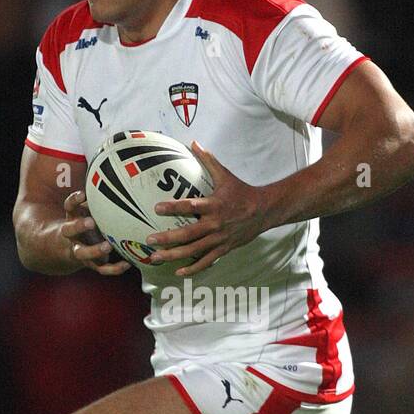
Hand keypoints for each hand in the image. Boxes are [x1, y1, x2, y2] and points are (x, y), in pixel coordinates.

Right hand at [62, 190, 129, 275]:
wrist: (66, 250)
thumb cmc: (83, 225)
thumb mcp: (85, 212)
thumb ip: (96, 203)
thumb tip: (118, 182)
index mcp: (71, 218)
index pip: (69, 207)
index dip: (74, 200)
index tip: (83, 195)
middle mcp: (72, 236)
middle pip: (69, 230)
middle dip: (79, 226)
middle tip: (91, 222)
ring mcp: (79, 251)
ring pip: (82, 253)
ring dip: (94, 250)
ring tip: (107, 246)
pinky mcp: (90, 264)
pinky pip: (101, 268)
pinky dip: (114, 268)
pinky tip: (127, 264)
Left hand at [148, 141, 265, 275]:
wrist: (263, 211)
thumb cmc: (241, 191)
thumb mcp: (225, 175)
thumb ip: (208, 160)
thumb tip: (193, 142)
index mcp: (214, 205)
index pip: (191, 206)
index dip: (174, 207)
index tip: (156, 208)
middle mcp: (215, 224)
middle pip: (189, 234)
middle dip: (168, 238)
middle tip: (150, 239)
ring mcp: (219, 239)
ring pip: (194, 251)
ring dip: (174, 255)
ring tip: (156, 257)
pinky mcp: (224, 249)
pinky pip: (207, 261)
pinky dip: (193, 268)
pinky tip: (178, 272)